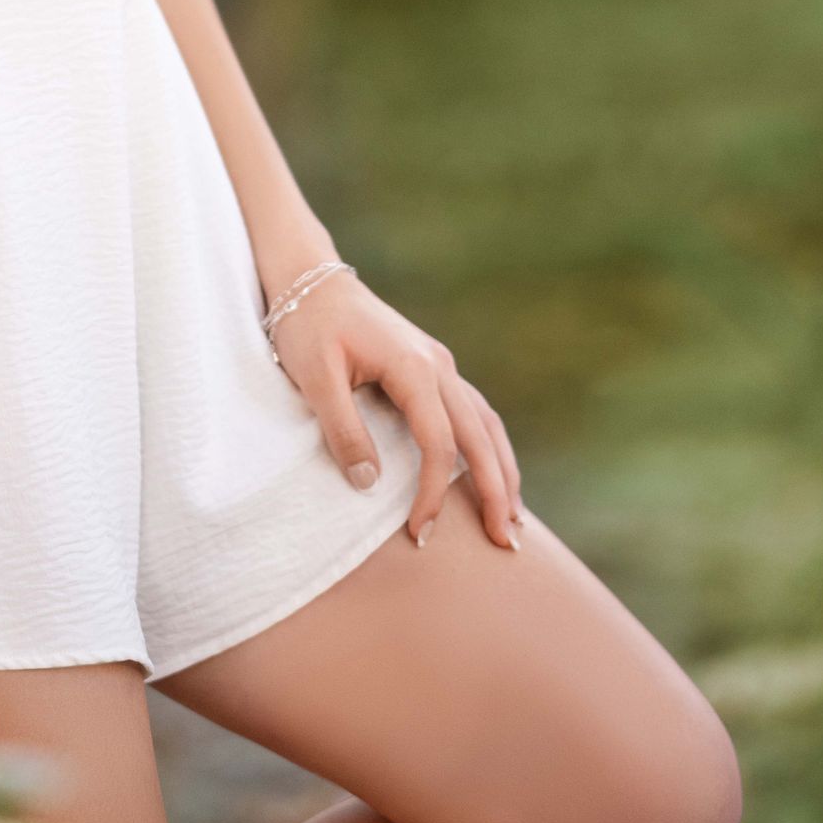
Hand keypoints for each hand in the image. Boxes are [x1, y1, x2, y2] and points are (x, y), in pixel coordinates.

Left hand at [268, 269, 523, 552]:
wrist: (310, 279)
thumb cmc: (308, 326)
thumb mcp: (315, 378)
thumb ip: (343, 431)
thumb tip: (370, 485)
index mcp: (414, 367)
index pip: (439, 444)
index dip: (433, 494)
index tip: (419, 534)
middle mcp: (439, 365)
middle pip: (481, 436)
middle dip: (497, 491)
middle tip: (507, 543)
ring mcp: (440, 364)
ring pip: (486, 423)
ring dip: (503, 470)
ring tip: (514, 517)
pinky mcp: (433, 367)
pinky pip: (473, 411)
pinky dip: (489, 446)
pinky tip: (492, 471)